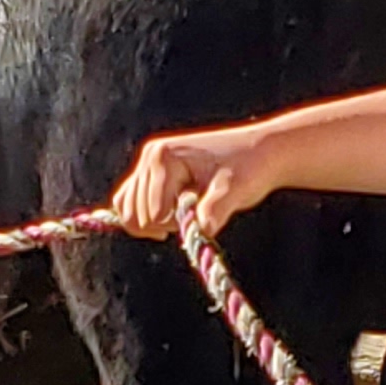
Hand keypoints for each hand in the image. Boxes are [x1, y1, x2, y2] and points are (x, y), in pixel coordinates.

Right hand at [110, 122, 289, 238]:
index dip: (177, 224)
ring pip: (127, 211)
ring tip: (184, 215)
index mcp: (163, 157)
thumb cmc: (248, 168)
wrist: (259, 153)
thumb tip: (199, 232)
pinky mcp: (150, 175)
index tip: (204, 212)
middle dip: (163, 224)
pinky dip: (146, 219)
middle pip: (133, 214)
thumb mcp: (234, 191)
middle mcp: (149, 157)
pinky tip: (172, 219)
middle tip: (195, 213)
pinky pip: (129, 204)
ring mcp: (147, 165)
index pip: (153, 213)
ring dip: (154, 223)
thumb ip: (214, 211)